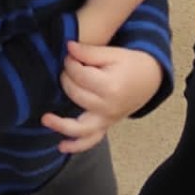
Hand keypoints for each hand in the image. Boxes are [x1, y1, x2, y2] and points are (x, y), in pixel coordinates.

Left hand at [42, 44, 163, 150]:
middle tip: (68, 67)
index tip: (70, 54)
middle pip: (76, 94)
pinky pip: (91, 141)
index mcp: (110, 87)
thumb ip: (89, 52)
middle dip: (66, 78)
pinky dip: (76, 146)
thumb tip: (68, 48)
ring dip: (60, 125)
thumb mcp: (113, 53)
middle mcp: (107, 108)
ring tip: (45, 118)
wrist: (150, 79)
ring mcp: (107, 120)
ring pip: (80, 128)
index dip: (70, 62)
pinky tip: (61, 146)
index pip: (79, 75)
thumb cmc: (131, 64)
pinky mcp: (106, 126)